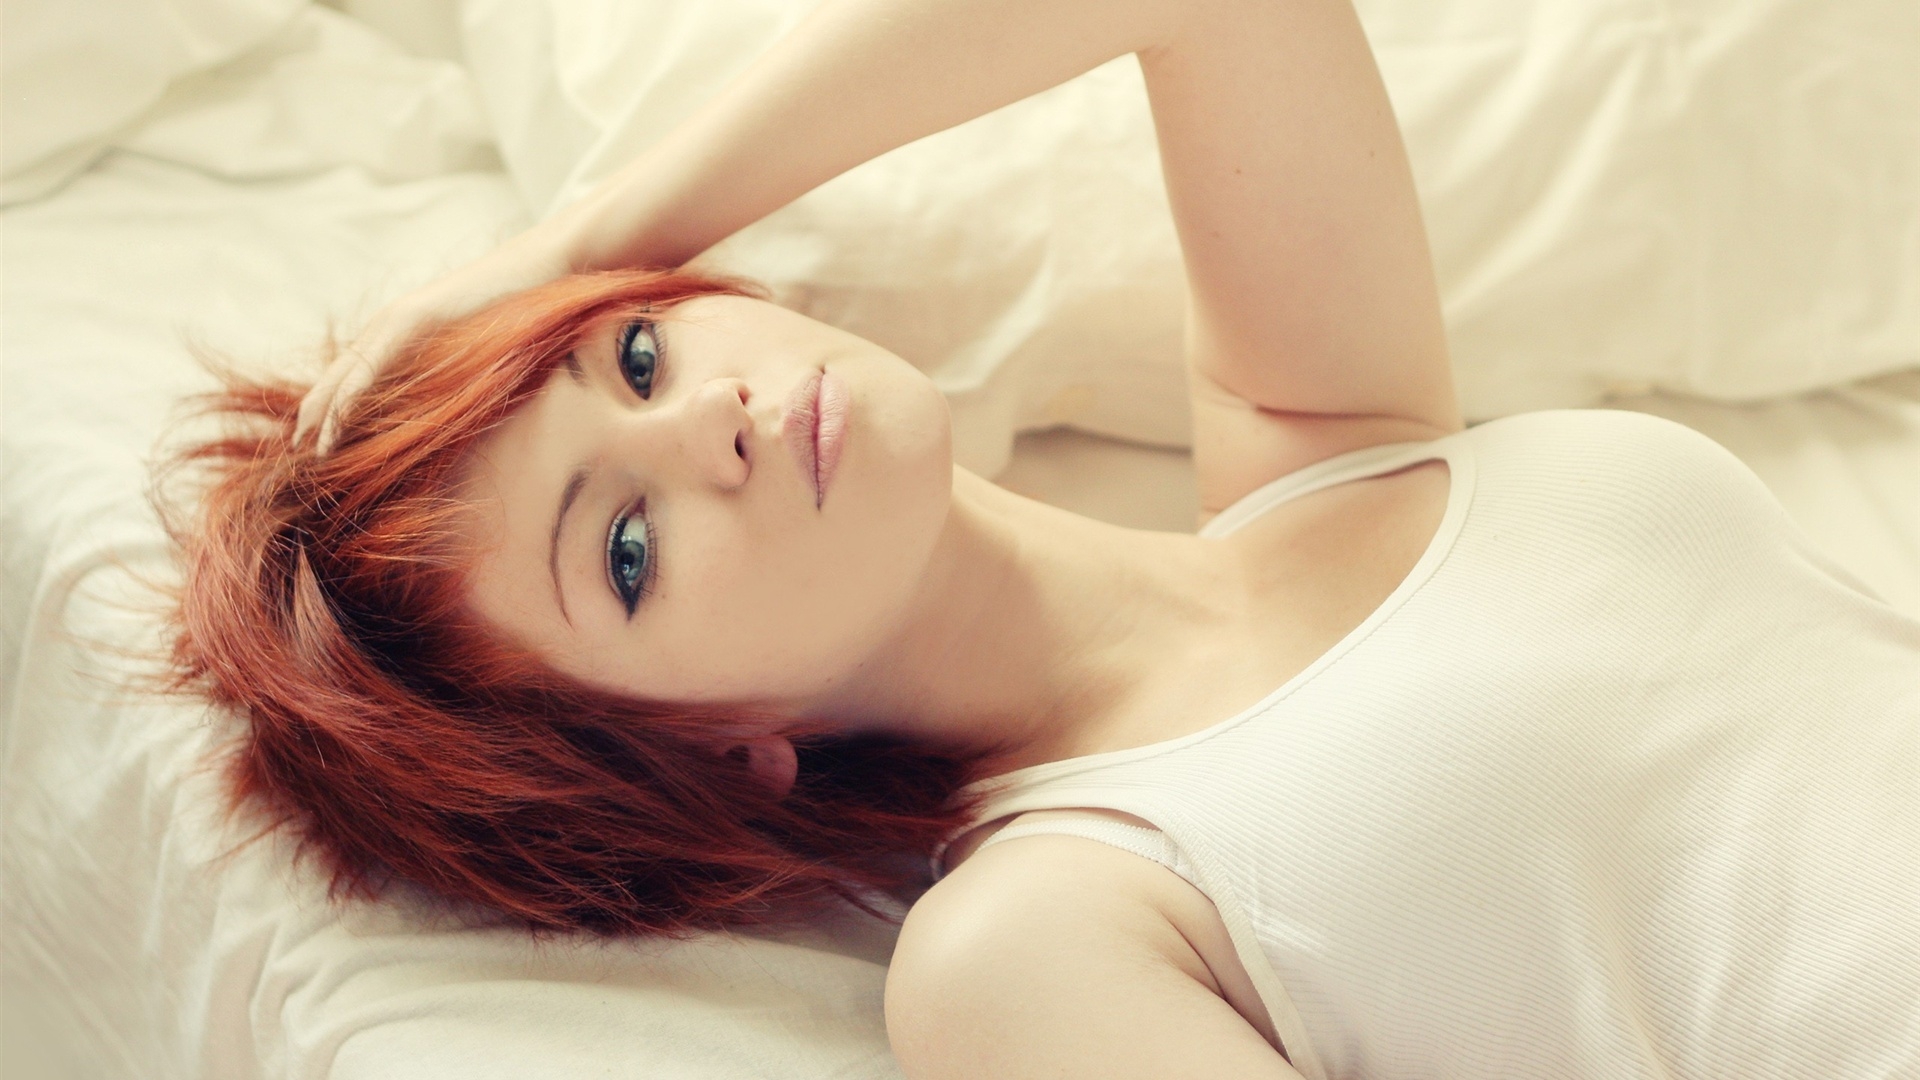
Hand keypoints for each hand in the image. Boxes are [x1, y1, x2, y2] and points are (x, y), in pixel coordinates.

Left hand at [295, 228, 574, 451]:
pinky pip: (373, 363)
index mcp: (402, 332)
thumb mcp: (479, 348)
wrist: (544, 270)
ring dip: (324, 412)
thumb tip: (453, 405)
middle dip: (314, 414)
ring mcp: (398, 319)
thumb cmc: (520, 309)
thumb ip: (455, 369)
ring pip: (348, 373)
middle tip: (296, 450)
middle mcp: (389, 324)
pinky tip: (336, 419)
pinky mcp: (413, 317)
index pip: (353, 375)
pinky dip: (351, 394)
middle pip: (338, 375)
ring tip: (308, 446)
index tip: (314, 442)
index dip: (329, 408)